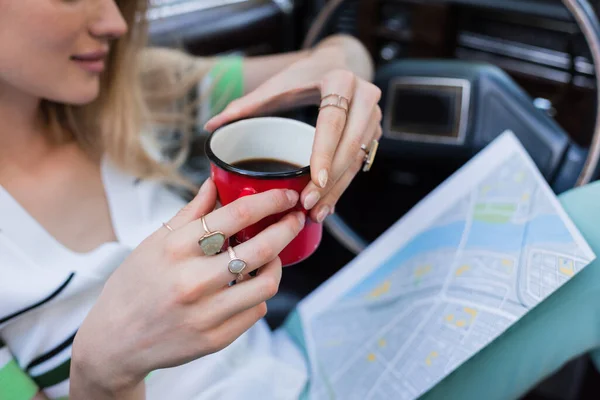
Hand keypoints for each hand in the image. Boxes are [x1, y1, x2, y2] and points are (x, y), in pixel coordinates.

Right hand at [70, 179, 304, 398]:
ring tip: (272, 256)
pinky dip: (258, 294)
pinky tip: (249, 285)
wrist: (115, 341)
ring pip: (267, 283)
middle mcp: (192, 280)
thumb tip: (215, 182)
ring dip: (277, 264)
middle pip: (262, 248)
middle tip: (296, 218)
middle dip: (288, 227)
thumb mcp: (153, 243)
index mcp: (175, 248)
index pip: (236, 215)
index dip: (270, 201)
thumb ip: (189, 214)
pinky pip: (256, 310)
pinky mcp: (216, 338)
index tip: (286, 196)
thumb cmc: (134, 285)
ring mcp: (206, 313)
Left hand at [204, 50, 381, 223]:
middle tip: (308, 204)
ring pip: (356, 159)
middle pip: (348, 146)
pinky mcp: (374, 132)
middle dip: (329, 180)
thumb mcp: (277, 86)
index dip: (324, 152)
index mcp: (339, 81)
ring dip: (337, 189)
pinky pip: (359, 164)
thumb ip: (246, 105)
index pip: (333, 121)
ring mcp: (373, 116)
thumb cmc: (305, 76)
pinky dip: (342, 185)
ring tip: (316, 212)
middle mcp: (364, 97)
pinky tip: (327, 204)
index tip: (314, 180)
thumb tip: (211, 126)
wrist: (340, 65)